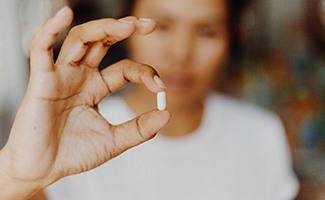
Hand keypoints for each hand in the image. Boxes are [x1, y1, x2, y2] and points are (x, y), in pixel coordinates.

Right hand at [0, 7, 169, 198]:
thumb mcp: (113, 141)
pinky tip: (64, 15)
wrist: (42, 170)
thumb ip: (139, 129)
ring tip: (127, 25)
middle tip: (149, 25)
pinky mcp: (40, 80)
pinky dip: (50, 30)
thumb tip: (166, 114)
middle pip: (102, 43)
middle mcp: (80, 77)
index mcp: (96, 88)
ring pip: (80, 40)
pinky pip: (41, 49)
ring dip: (103, 28)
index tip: (161, 87)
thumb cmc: (73, 154)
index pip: (125, 70)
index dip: (145, 73)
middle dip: (125, 30)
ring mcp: (61, 76)